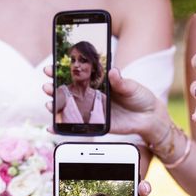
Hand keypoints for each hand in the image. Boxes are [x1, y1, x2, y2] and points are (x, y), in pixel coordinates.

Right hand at [42, 66, 170, 146]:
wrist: (150, 118)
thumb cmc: (141, 97)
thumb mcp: (132, 86)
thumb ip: (121, 80)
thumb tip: (113, 71)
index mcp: (99, 82)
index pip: (77, 74)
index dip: (62, 71)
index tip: (51, 68)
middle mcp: (93, 95)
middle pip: (69, 90)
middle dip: (54, 87)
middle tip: (46, 85)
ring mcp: (93, 109)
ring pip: (70, 107)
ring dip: (56, 106)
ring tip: (48, 104)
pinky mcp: (96, 124)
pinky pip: (77, 126)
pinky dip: (63, 128)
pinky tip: (52, 128)